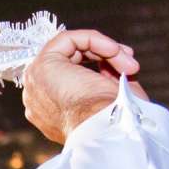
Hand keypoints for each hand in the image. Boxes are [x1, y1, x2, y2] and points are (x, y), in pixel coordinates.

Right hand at [19, 28, 140, 145]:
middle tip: (131, 65)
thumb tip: (113, 63)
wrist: (108, 129)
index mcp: (53, 114)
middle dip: (106, 57)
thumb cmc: (115, 122)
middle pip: (72, 62)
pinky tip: (114, 50)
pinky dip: (94, 40)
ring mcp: (37, 82)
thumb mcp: (113, 99)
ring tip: (128, 63)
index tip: (130, 70)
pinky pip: (68, 39)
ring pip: (71, 49)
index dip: (103, 68)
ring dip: (104, 50)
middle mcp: (39, 99)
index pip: (74, 77)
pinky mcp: (42, 65)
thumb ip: (106, 80)